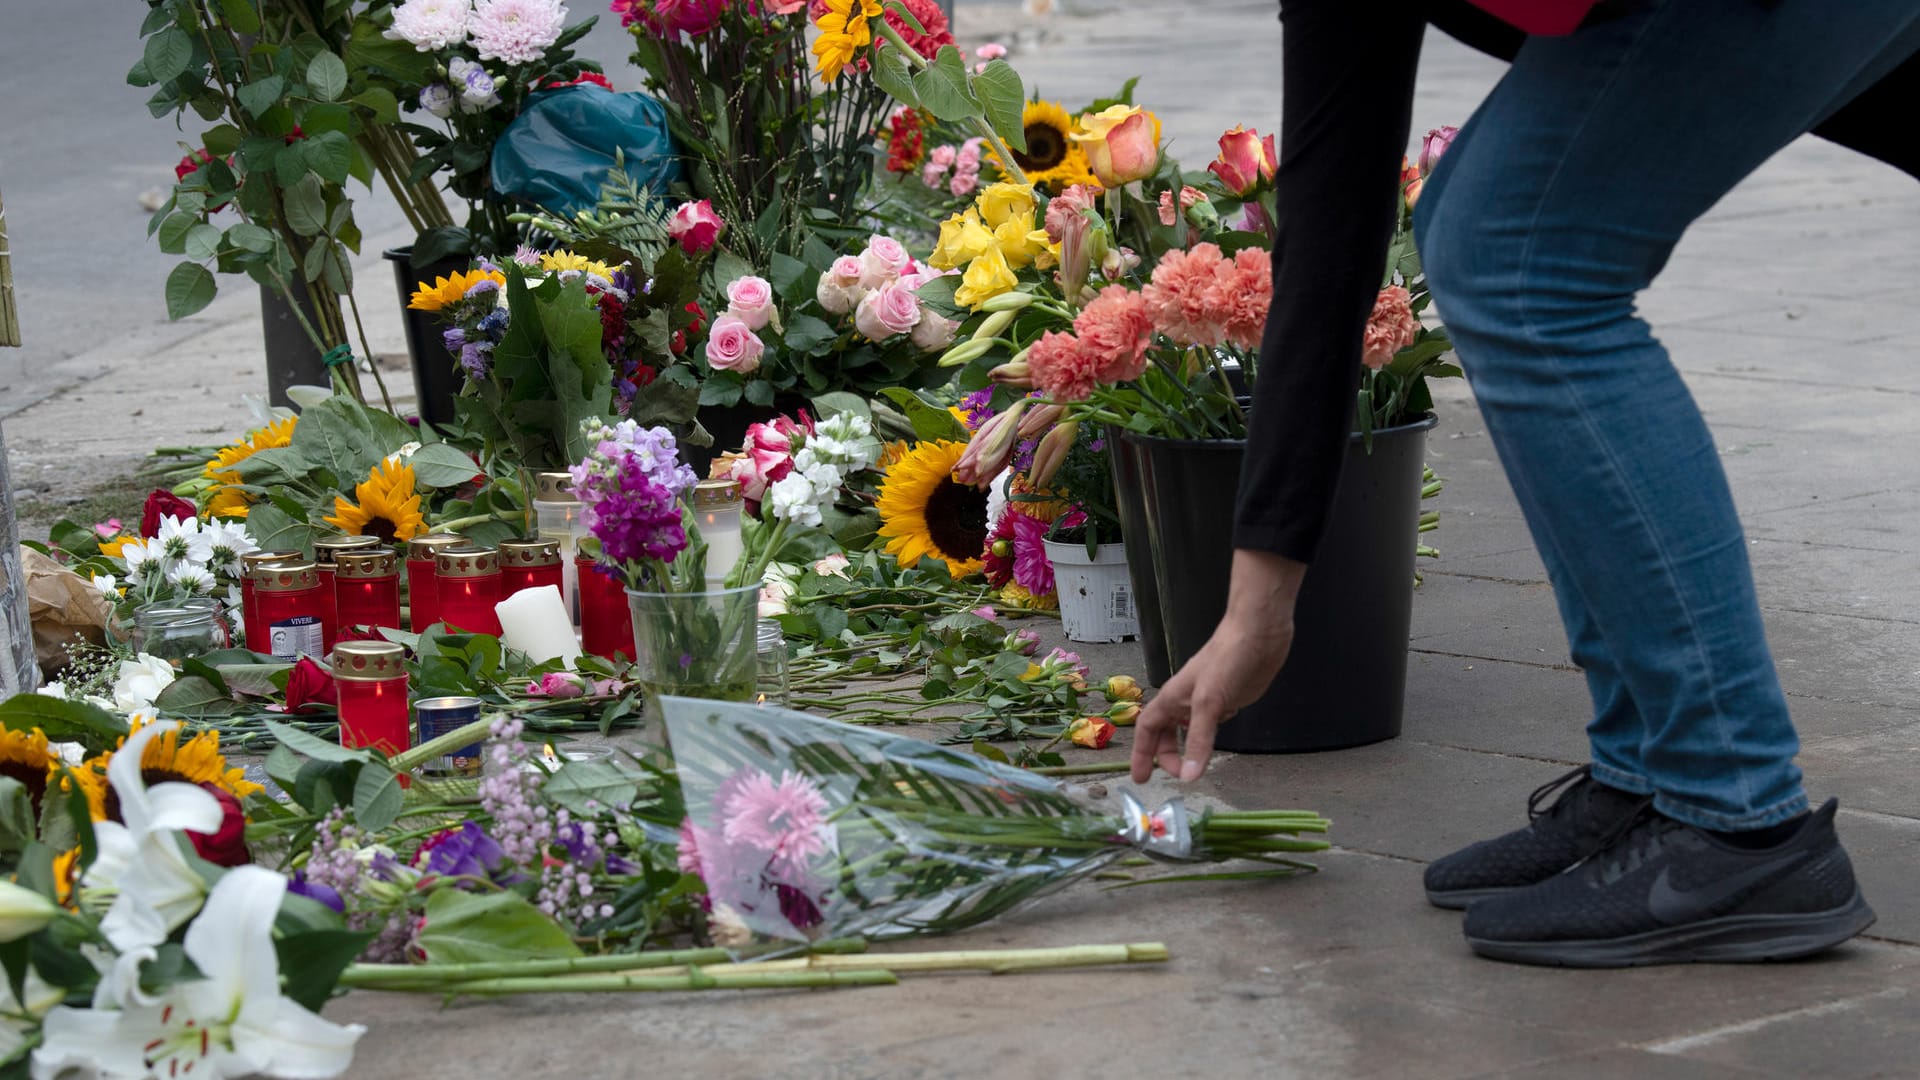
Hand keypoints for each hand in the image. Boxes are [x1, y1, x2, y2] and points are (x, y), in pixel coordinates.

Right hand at [1130, 550, 1303, 783]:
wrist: (1258, 634)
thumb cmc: (1227, 660)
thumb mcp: (1209, 704)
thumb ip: (1199, 741)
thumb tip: (1189, 777)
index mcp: (1172, 698)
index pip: (1147, 729)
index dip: (1140, 753)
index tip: (1141, 778)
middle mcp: (1185, 700)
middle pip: (1165, 732)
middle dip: (1164, 755)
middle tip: (1173, 777)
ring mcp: (1207, 700)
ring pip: (1188, 730)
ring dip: (1185, 748)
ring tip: (1189, 768)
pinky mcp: (1228, 699)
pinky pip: (1211, 724)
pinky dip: (1207, 738)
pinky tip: (1215, 744)